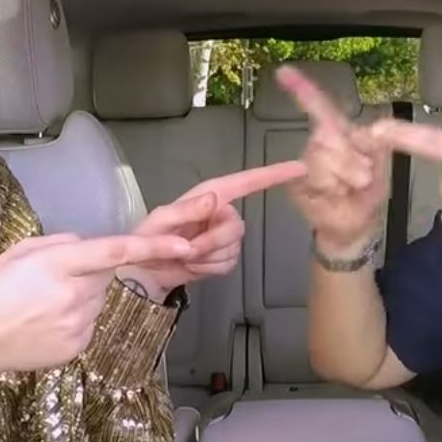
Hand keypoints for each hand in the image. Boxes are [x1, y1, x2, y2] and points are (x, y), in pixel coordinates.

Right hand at [0, 232, 193, 408]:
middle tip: (53, 282)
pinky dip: (76, 319)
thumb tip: (88, 245)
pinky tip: (45, 324)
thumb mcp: (17, 253)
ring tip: (43, 306)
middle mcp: (73, 294)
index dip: (153, 246)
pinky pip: (90, 323)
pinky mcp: (79, 346)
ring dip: (84, 297)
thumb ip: (60, 244)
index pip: (115, 250)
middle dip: (92, 273)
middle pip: (108, 275)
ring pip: (100, 300)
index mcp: (56, 264)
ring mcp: (78, 324)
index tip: (185, 242)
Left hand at [117, 161, 307, 298]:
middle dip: (211, 244)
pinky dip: (209, 270)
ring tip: (186, 258)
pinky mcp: (223, 257)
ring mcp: (223, 236)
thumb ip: (186, 211)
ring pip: (233, 248)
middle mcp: (220, 212)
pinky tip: (194, 267)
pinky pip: (229, 264)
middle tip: (187, 250)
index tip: (301, 168)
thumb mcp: (159, 222)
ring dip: (207, 259)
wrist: (141, 272)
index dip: (273, 175)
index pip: (247, 182)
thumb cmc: (143, 240)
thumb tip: (216, 200)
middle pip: (236, 228)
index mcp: (208, 196)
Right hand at [277, 65, 389, 255]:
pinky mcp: (296, 182)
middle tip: (362, 178)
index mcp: (340, 133)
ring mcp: (306, 162)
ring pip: (321, 156)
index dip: (302, 89)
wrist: (355, 227)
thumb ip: (377, 143)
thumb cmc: (366, 194)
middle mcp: (319, 144)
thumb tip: (371, 129)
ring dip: (344, 175)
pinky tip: (334, 195)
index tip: (284, 72)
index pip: (320, 106)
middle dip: (350, 158)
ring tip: (349, 188)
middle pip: (326, 134)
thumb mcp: (381, 166)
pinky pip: (313, 176)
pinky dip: (330, 187)